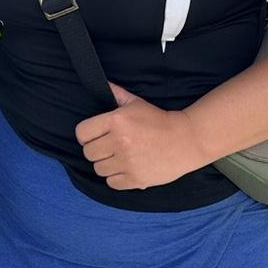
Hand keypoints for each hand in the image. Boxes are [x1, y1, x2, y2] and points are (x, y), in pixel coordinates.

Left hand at [75, 84, 209, 190]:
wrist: (185, 140)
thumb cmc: (159, 120)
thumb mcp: (137, 103)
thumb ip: (117, 94)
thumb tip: (103, 84)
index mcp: (116, 121)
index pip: (82, 133)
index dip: (86, 134)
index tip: (96, 135)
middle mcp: (119, 142)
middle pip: (88, 152)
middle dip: (97, 150)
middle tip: (109, 147)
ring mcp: (127, 162)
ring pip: (98, 169)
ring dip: (106, 165)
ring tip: (119, 158)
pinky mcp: (135, 179)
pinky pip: (111, 183)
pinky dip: (116, 178)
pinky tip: (126, 169)